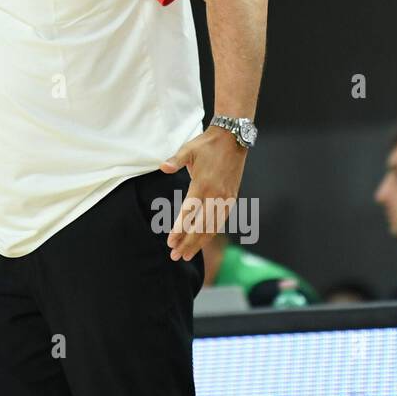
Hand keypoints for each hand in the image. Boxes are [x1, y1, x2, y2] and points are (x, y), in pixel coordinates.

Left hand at [159, 126, 246, 262]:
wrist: (233, 139)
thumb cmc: (207, 144)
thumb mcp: (188, 149)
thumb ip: (175, 160)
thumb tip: (163, 167)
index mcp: (203, 185)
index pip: (189, 213)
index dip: (179, 229)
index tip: (170, 242)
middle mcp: (216, 195)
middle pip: (201, 226)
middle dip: (188, 243)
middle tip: (175, 256)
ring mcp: (226, 198)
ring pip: (213, 227)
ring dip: (199, 242)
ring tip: (187, 255)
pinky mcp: (232, 198)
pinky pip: (220, 221)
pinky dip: (211, 233)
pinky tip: (202, 241)